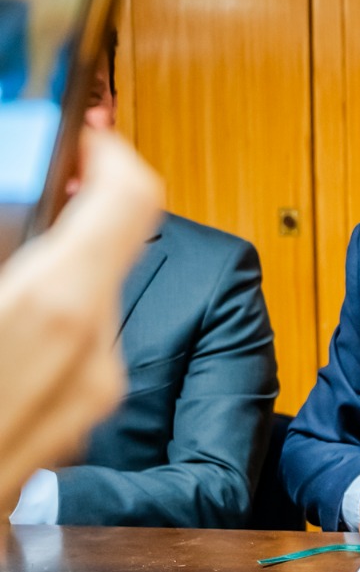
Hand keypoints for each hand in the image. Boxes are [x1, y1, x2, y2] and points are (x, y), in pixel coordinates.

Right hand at [0, 129, 160, 504]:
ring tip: (7, 264)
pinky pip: (69, 357)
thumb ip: (9, 241)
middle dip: (68, 215)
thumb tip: (20, 191)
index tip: (86, 134)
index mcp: (56, 310)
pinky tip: (1, 331)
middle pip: (107, 252)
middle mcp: (90, 361)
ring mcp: (83, 407)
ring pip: (86, 307)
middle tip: (34, 186)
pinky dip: (39, 329)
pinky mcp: (64, 437)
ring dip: (50, 275)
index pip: (134, 197)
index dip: (109, 153)